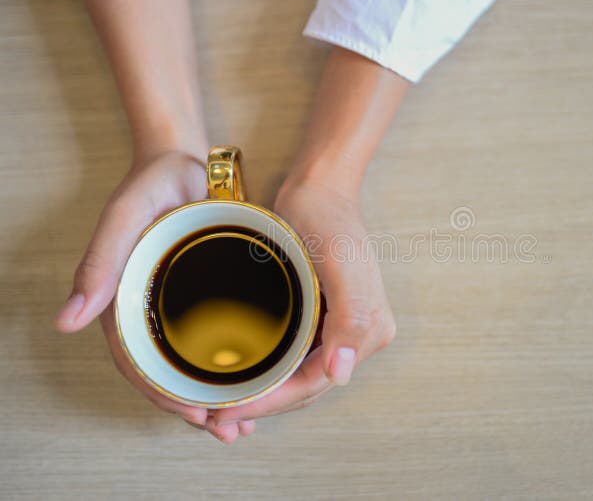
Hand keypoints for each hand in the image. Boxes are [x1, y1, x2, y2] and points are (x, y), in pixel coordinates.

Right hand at [54, 150, 255, 436]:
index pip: (138, 363)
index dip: (164, 395)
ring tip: (241, 424)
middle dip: (195, 407)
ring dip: (213, 397)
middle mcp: (149, 313)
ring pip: (191, 365)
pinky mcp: (204, 299)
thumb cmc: (151, 186)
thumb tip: (67, 322)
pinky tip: (253, 384)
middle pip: (168, 373)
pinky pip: (211, 341)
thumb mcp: (125, 217)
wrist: (185, 165)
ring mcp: (177, 309)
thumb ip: (99, 262)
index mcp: (124, 303)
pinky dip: (228, 368)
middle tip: (229, 430)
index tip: (196, 415)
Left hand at [206, 179, 395, 442]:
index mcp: (369, 330)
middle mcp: (358, 335)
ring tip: (222, 403)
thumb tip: (341, 373)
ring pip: (299, 376)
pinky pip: (295, 356)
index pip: (315, 384)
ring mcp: (340, 327)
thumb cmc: (328, 218)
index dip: (272, 403)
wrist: (320, 187)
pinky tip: (242, 374)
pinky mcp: (322, 315)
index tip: (228, 410)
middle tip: (214, 414)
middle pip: (307, 386)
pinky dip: (269, 371)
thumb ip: (351, 317)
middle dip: (264, 405)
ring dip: (264, 393)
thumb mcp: (340, 263)